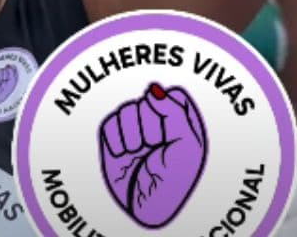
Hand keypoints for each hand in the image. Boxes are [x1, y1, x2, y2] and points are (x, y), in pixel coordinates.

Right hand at [99, 83, 208, 226]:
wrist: (147, 206)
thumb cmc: (174, 179)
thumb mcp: (187, 145)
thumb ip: (174, 112)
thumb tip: (152, 89)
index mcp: (183, 118)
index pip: (173, 94)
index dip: (168, 110)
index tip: (170, 133)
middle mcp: (159, 119)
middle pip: (147, 100)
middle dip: (150, 126)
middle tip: (156, 148)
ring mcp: (135, 128)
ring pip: (127, 109)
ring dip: (133, 134)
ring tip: (140, 152)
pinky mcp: (114, 139)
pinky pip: (109, 124)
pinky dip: (116, 141)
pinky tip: (124, 154)